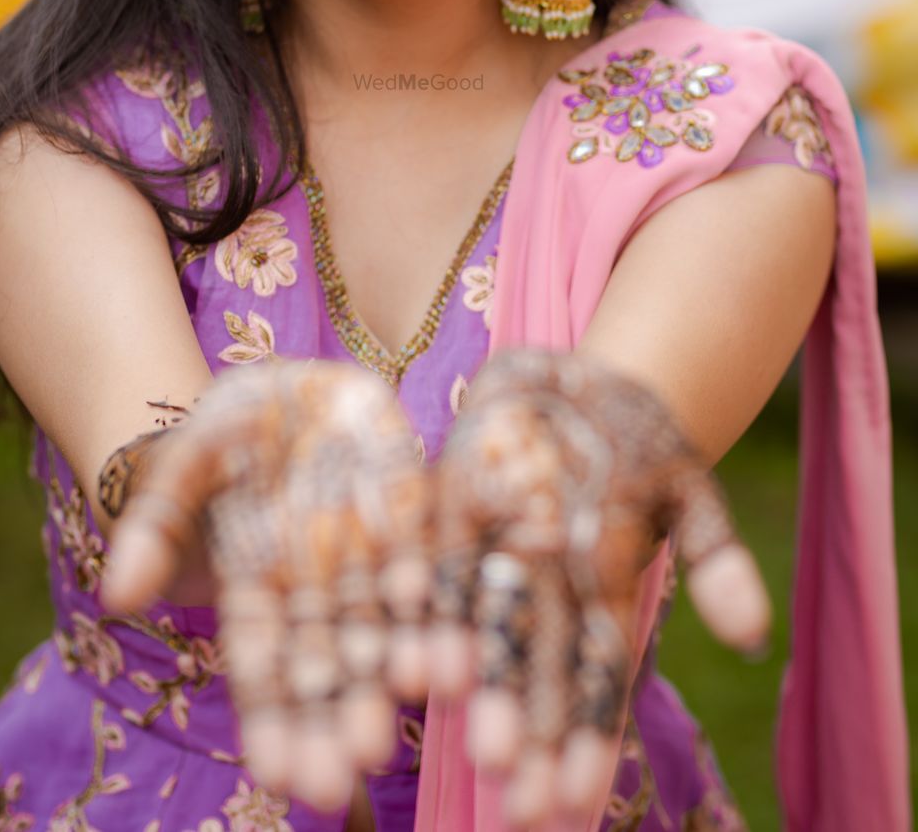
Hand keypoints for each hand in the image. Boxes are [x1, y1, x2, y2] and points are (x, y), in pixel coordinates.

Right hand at [102, 360, 431, 812]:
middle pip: (329, 662)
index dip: (270, 718)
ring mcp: (369, 551)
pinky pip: (427, 560)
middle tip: (345, 778)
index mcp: (257, 585)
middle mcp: (318, 583)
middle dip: (335, 719)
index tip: (278, 776)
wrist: (283, 386)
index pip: (262, 664)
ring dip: (393, 676)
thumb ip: (153, 527)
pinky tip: (450, 654)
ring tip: (403, 727)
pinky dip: (435, 604)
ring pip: (386, 626)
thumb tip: (118, 596)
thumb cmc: (218, 435)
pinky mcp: (410, 509)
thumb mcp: (179, 469)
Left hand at [426, 349, 770, 828]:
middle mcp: (540, 582)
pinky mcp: (451, 499)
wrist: (582, 378)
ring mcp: (490, 544)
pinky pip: (436, 554)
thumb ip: (718, 562)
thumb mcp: (692, 492)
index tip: (574, 800)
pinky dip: (427, 601)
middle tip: (517, 801)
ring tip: (468, 744)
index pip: (595, 676)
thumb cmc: (645, 444)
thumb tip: (754, 636)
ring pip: (478, 623)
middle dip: (527, 731)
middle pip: (533, 666)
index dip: (585, 737)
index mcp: (599, 590)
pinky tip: (413, 648)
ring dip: (474, 680)